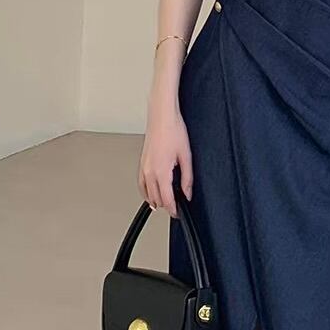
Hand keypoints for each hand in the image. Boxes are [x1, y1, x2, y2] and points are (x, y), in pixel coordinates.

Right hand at [138, 76, 192, 216]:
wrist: (162, 117)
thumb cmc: (173, 131)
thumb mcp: (186, 156)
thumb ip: (187, 178)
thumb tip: (187, 192)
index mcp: (161, 172)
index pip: (167, 199)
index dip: (173, 210)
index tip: (178, 213)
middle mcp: (150, 171)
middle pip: (156, 199)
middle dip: (166, 206)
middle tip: (176, 207)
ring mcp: (143, 167)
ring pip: (146, 193)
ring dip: (155, 200)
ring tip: (166, 203)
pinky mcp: (142, 163)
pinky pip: (141, 184)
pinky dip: (146, 192)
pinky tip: (152, 192)